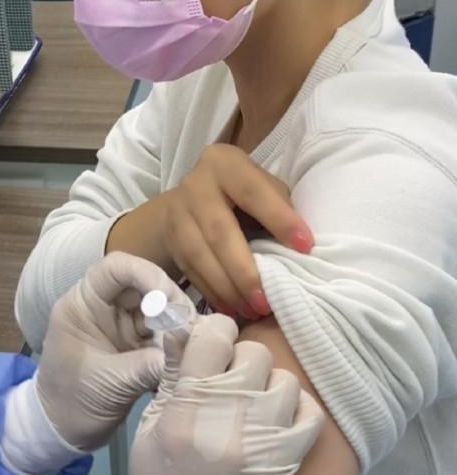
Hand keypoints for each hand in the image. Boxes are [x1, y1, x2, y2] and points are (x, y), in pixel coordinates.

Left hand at [35, 251, 194, 451]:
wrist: (62, 433)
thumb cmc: (71, 404)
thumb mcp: (109, 385)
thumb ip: (148, 366)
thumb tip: (191, 354)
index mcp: (83, 304)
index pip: (116, 268)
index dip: (146, 275)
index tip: (169, 302)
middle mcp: (104, 307)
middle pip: (144, 285)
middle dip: (170, 302)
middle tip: (191, 329)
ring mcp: (121, 324)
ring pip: (157, 308)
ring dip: (177, 323)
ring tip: (194, 343)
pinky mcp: (135, 343)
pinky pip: (162, 332)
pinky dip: (176, 342)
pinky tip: (187, 354)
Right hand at [113, 315, 323, 474]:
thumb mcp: (151, 427)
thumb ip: (172, 375)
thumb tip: (182, 329)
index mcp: (186, 408)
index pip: (215, 335)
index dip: (214, 332)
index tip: (213, 344)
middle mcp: (226, 420)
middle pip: (254, 352)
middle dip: (240, 362)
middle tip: (229, 382)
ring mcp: (262, 443)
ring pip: (285, 379)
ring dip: (269, 387)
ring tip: (252, 407)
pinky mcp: (287, 464)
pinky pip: (311, 413)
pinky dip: (297, 412)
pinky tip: (277, 423)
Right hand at [160, 144, 312, 317]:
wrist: (195, 195)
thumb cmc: (244, 194)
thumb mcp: (264, 186)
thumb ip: (280, 206)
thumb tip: (301, 246)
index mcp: (225, 164)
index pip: (253, 191)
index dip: (279, 218)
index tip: (306, 247)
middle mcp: (195, 184)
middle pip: (219, 230)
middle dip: (244, 270)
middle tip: (267, 301)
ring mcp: (176, 212)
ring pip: (198, 254)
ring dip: (227, 288)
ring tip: (252, 310)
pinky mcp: (169, 238)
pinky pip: (189, 269)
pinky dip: (211, 292)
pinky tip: (231, 308)